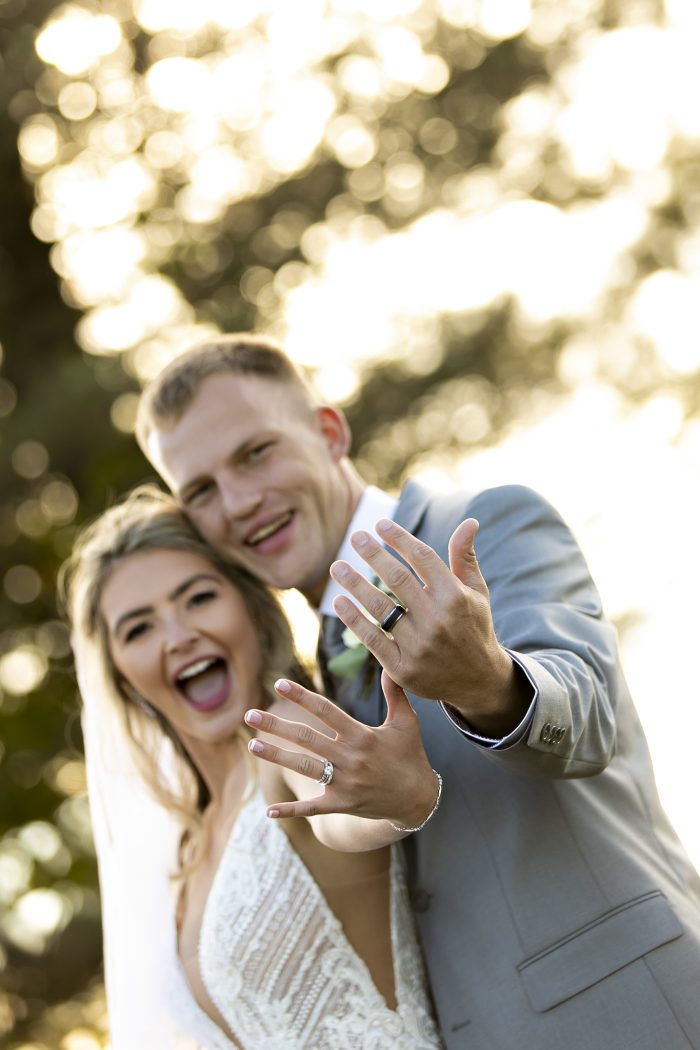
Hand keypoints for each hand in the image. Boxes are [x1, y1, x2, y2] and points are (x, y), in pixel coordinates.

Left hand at [244, 672, 437, 826]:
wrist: (418, 799)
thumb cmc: (410, 756)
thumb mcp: (407, 723)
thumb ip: (395, 694)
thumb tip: (391, 666)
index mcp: (362, 736)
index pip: (326, 711)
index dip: (302, 697)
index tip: (279, 684)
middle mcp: (350, 758)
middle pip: (307, 738)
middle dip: (277, 726)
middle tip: (250, 715)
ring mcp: (344, 783)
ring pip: (304, 767)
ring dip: (276, 756)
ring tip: (252, 745)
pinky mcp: (342, 804)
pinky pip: (313, 808)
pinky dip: (291, 811)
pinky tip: (269, 810)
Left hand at [329, 517, 527, 735]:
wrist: (479, 681)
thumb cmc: (474, 627)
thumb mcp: (477, 592)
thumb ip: (465, 558)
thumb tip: (469, 521)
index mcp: (456, 597)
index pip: (422, 558)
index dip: (399, 538)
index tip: (379, 524)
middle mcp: (438, 619)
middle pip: (398, 579)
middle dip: (373, 555)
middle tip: (355, 537)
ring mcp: (420, 645)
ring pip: (380, 608)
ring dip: (355, 584)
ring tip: (338, 567)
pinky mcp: (404, 668)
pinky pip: (372, 639)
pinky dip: (354, 620)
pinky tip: (340, 602)